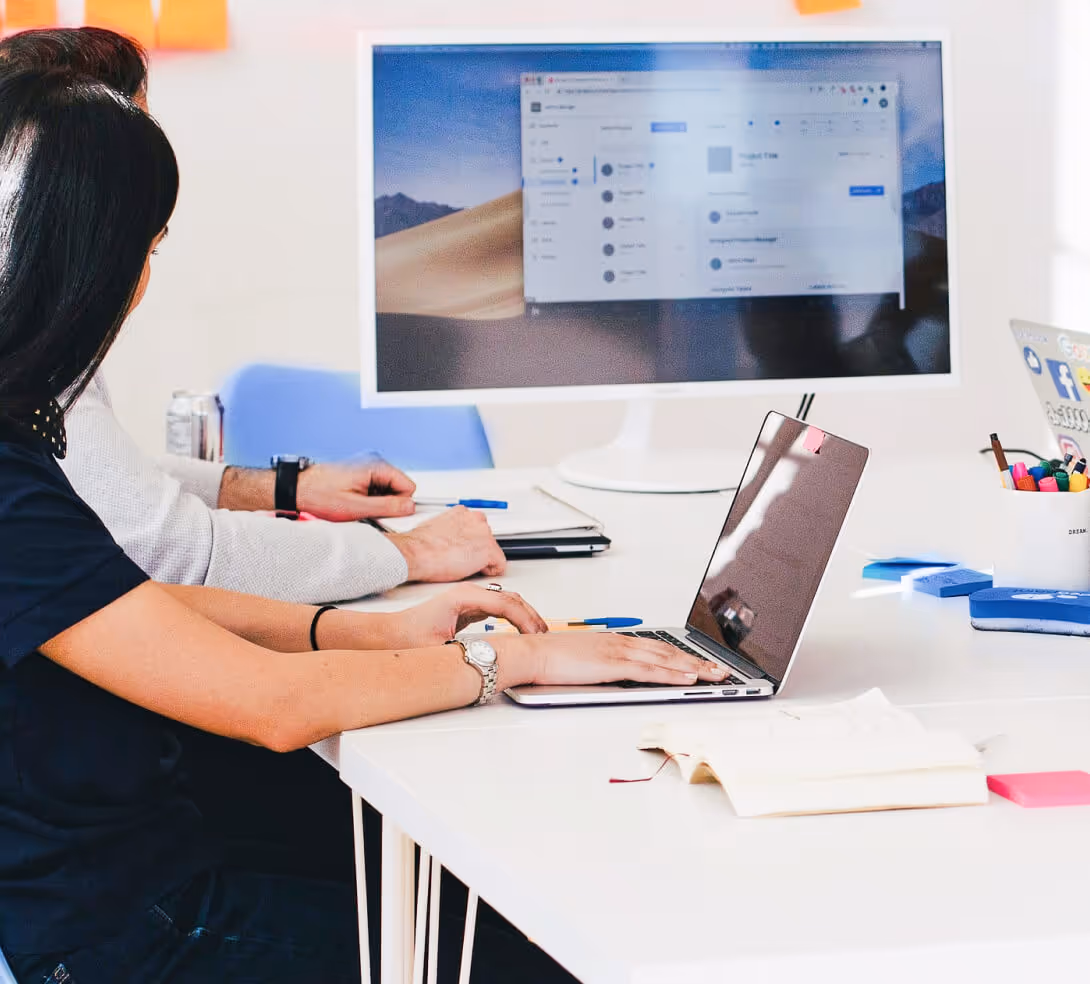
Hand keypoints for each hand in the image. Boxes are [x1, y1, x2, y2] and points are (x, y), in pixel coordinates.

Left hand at [296, 460, 415, 521]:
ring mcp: (367, 465)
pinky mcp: (360, 471)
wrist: (297, 489)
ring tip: (356, 506)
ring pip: (388, 489)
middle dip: (387, 502)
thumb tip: (410, 507)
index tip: (384, 513)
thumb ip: (387, 507)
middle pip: (398, 487)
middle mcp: (373, 460)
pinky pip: (376, 487)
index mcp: (375, 465)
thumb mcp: (356, 507)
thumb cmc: (319, 495)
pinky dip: (369, 497)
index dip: (399, 504)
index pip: (408, 486)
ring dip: (377, 501)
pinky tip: (354, 501)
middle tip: (366, 511)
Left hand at [386, 585, 547, 647]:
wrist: (389, 635)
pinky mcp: (469, 607)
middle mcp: (468, 593)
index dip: (525, 619)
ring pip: (507, 602)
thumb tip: (492, 658)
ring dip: (524, 615)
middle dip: (531, 616)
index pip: (505, 603)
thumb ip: (467, 651)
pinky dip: (514, 618)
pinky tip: (520, 631)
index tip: (536, 635)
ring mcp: (469, 599)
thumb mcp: (440, 648)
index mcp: (464, 597)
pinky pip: (499, 608)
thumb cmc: (408, 638)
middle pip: (511, 598)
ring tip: (537, 633)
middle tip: (544, 635)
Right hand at [387, 506, 506, 581]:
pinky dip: (489, 572)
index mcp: (462, 513)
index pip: (477, 528)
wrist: (416, 553)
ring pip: (493, 552)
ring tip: (464, 567)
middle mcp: (476, 519)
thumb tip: (449, 540)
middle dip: (478, 551)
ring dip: (482, 561)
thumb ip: (449, 531)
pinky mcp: (488, 550)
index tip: (464, 550)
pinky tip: (473, 572)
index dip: (471, 543)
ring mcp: (484, 534)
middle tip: (462, 561)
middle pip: (487, 539)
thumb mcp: (435, 528)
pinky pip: (499, 565)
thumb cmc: (420, 545)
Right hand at [494, 633, 730, 690]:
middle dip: (697, 661)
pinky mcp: (613, 665)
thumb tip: (613, 678)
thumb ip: (601, 667)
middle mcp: (620, 642)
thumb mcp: (582, 662)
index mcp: (613, 642)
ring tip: (715, 675)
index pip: (656, 648)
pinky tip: (689, 678)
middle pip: (667, 651)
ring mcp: (618, 652)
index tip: (699, 663)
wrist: (530, 654)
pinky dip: (673, 673)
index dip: (681, 656)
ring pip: (665, 659)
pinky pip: (650, 670)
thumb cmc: (548, 659)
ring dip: (693, 667)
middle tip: (720, 670)